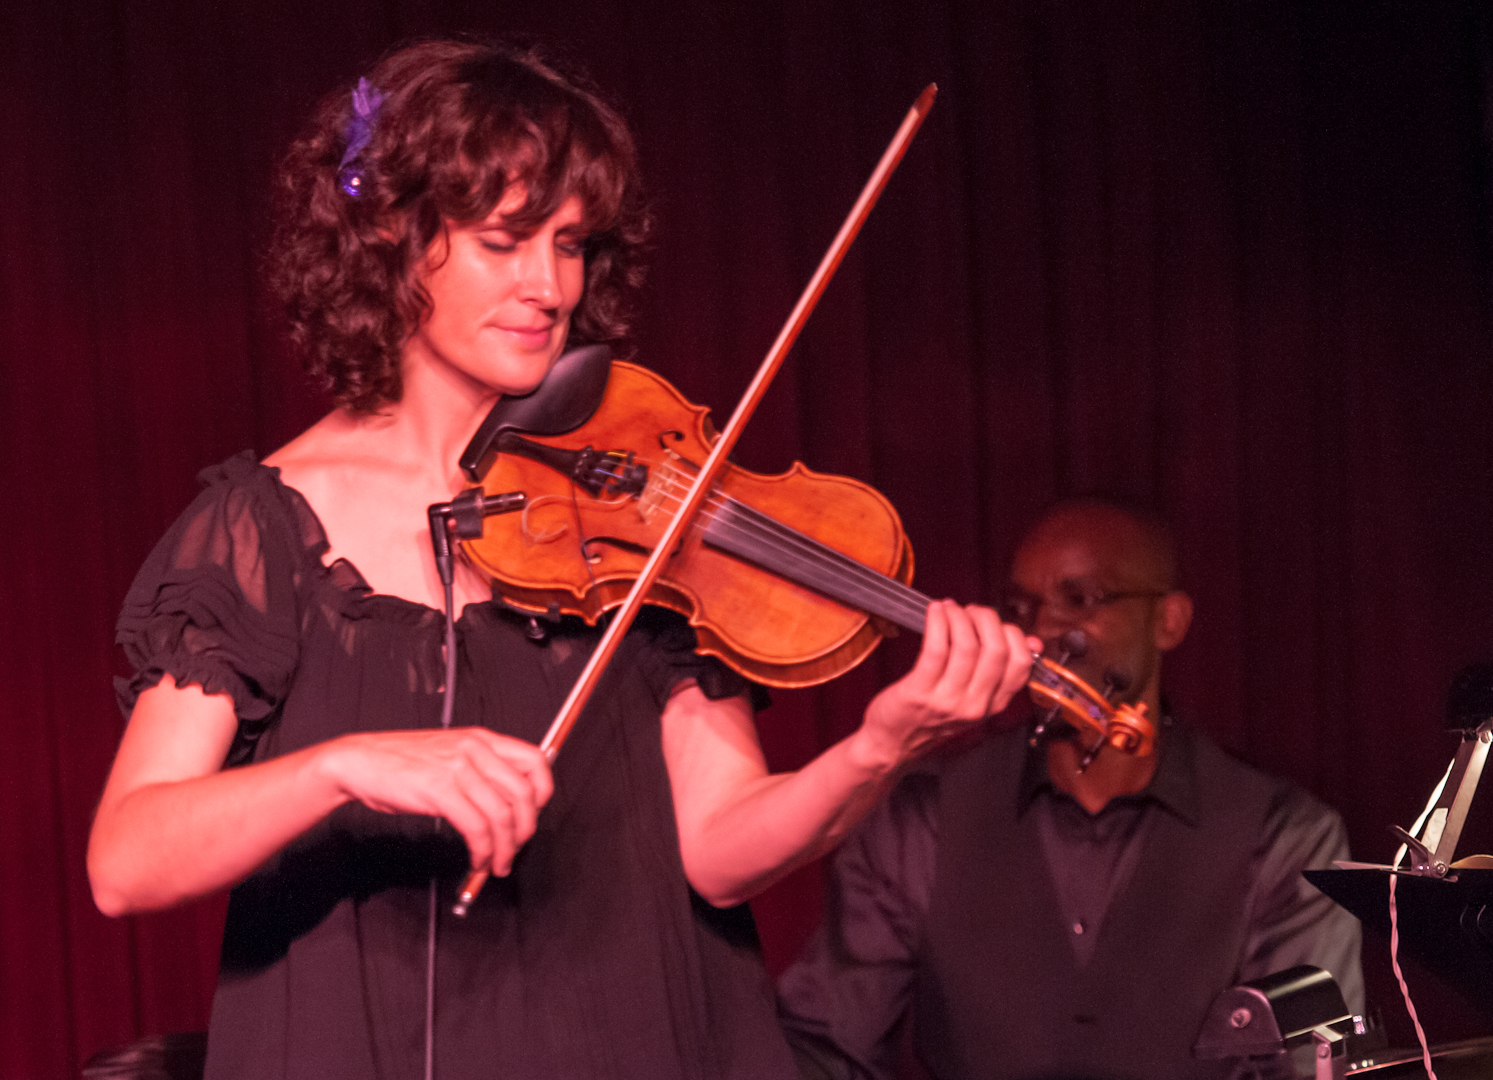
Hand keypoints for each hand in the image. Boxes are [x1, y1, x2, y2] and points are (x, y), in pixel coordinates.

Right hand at [317, 728, 552, 875]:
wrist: (359, 762)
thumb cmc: (403, 763)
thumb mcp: (451, 754)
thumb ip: (482, 771)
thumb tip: (510, 804)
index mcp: (482, 738)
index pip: (535, 760)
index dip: (543, 793)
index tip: (533, 815)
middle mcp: (475, 749)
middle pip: (523, 793)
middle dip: (526, 830)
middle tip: (516, 849)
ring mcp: (457, 768)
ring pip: (501, 815)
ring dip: (504, 848)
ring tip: (495, 864)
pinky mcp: (439, 790)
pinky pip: (476, 827)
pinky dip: (482, 850)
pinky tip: (477, 859)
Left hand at [853, 600, 1035, 769]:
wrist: (893, 742)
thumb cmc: (932, 714)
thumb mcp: (974, 697)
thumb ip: (1000, 671)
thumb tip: (1032, 641)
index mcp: (993, 704)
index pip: (1021, 664)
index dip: (1012, 634)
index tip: (994, 623)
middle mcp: (975, 705)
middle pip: (996, 650)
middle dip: (986, 619)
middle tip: (971, 610)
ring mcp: (947, 700)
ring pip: (966, 645)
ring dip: (958, 616)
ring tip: (949, 608)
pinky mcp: (919, 692)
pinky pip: (936, 648)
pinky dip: (937, 622)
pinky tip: (934, 611)